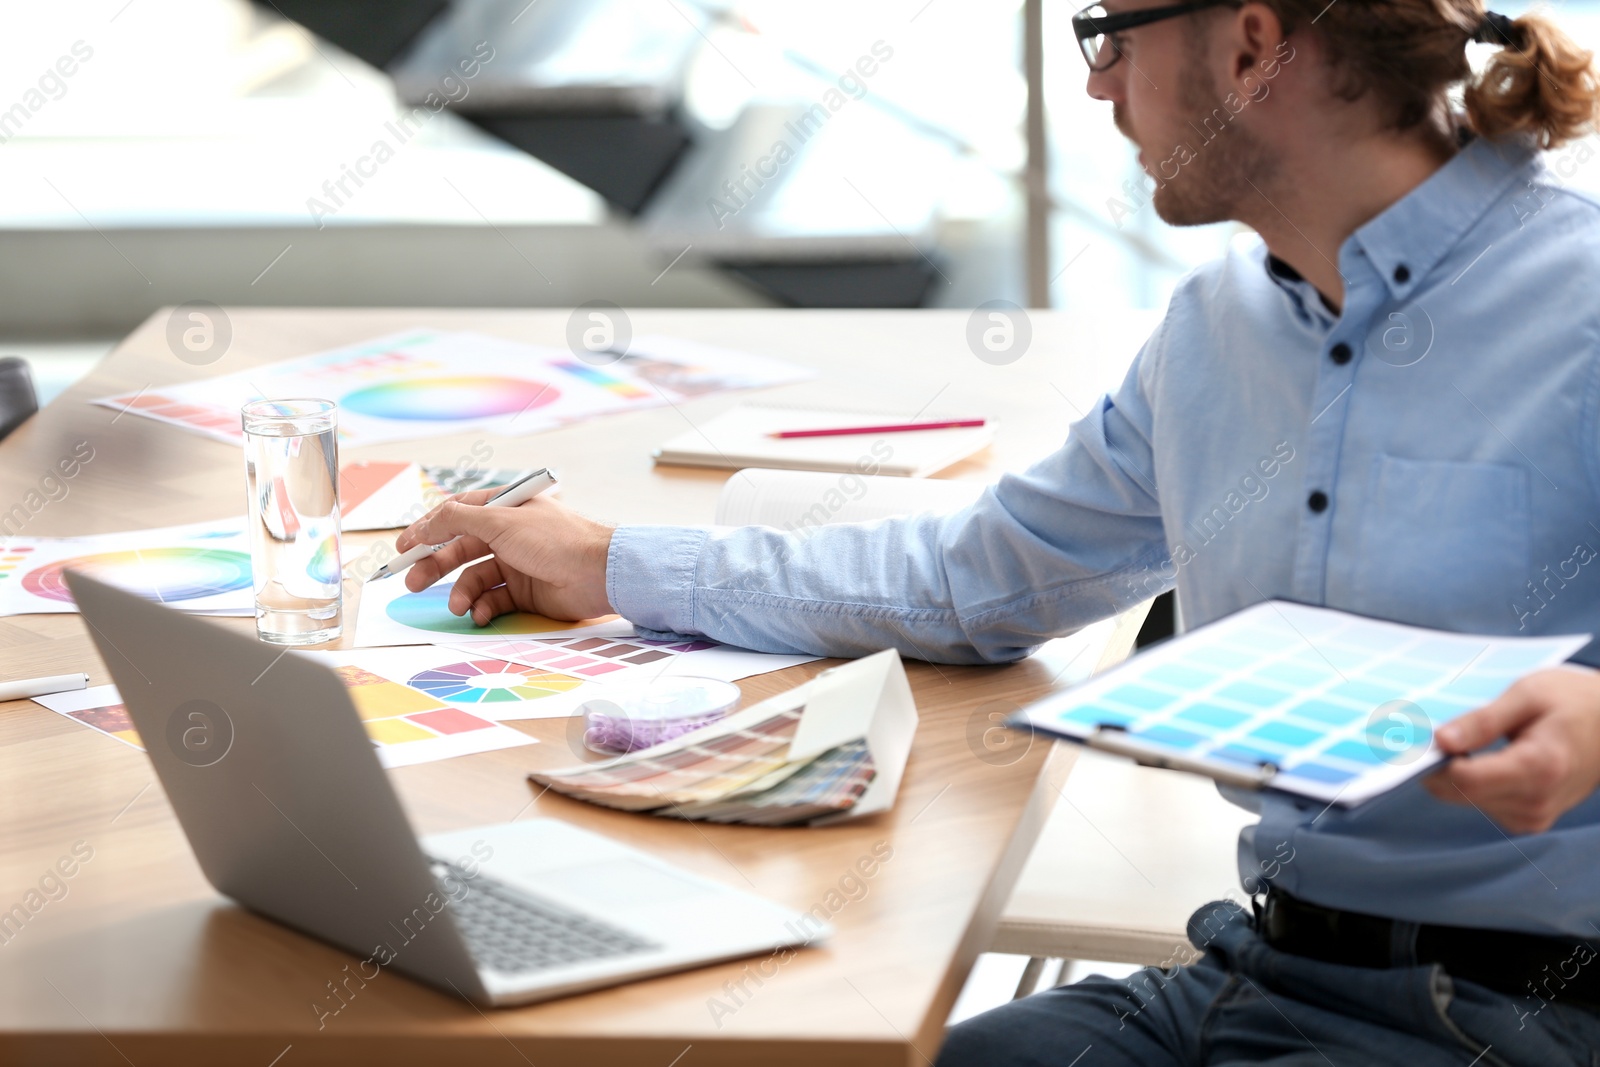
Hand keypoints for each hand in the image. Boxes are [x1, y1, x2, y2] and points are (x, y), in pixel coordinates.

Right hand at [392, 488, 615, 624]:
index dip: (428, 530)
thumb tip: (427, 521)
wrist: (599, 573)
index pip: (457, 514)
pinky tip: (480, 613)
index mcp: (505, 508)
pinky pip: (494, 599)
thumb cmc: (555, 539)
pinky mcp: (526, 592)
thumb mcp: (500, 520)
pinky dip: (483, 607)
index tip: (403, 547)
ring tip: (459, 606)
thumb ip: (459, 519)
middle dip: (435, 565)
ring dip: (462, 592)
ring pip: (475, 577)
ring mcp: (518, 563)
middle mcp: (509, 534)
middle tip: (412, 582)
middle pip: (461, 548)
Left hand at [1424, 666, 1599, 833]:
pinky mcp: (1528, 820)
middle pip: (1460, 792)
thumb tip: (1439, 741)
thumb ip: (1483, 720)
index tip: (1419, 736)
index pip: (1465, 779)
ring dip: (1456, 773)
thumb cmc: (1571, 701)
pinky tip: (1481, 757)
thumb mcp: (1527, 695)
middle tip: (1436, 733)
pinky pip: (1481, 803)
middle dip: (1440, 765)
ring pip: (1466, 799)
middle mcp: (1536, 800)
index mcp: (1540, 767)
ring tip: (1468, 740)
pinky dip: (1472, 781)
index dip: (1434, 759)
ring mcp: (1534, 816)